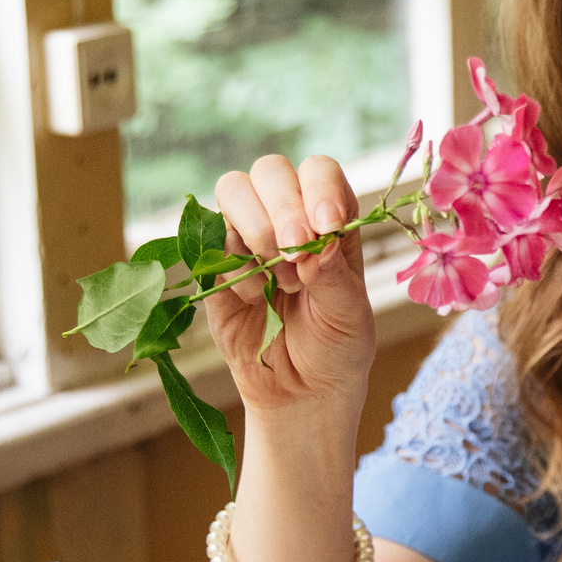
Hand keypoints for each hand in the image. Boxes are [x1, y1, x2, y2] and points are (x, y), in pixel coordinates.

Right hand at [210, 154, 377, 420]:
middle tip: (295, 255)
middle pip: (270, 171)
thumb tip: (319, 243)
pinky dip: (235, 265)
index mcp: (331, 218)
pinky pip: (210, 239)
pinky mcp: (216, 262)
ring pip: (234, 190)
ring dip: (257, 230)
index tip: (327, 226)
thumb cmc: (336, 345)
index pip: (319, 171)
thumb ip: (335, 277)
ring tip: (281, 281)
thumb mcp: (350, 316)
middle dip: (283, 209)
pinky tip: (256, 298)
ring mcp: (248, 235)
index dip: (319, 189)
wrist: (300, 390)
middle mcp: (289, 215)